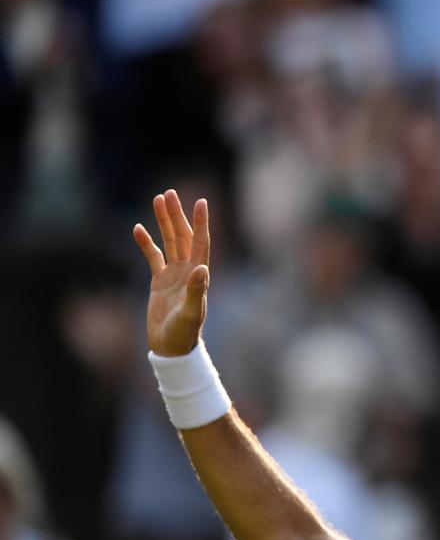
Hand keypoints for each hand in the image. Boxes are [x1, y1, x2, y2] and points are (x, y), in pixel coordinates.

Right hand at [132, 190, 210, 356]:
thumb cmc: (184, 332)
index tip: (201, 202)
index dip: (201, 222)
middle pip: (183, 236)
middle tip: (170, 193)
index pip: (201, 242)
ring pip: (168, 242)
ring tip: (158, 199)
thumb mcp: (191, 312)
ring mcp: (173, 274)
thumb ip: (196, 290)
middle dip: (177, 214)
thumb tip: (202, 268)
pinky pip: (152, 257)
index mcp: (198, 274)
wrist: (171, 347)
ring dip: (164, 222)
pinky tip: (138, 228)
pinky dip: (146, 243)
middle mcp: (188, 270)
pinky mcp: (159, 281)